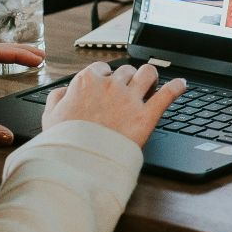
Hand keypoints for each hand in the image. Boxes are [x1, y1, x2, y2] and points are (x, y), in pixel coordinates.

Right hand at [41, 61, 185, 147]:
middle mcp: (110, 85)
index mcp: (87, 82)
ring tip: (152, 83)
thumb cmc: (64, 142)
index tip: (108, 85)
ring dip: (151, 76)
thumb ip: (57, 98)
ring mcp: (130, 99)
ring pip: (148, 73)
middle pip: (126, 71)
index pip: (102, 69)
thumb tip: (64, 91)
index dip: (106, 77)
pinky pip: (168, 94)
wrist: (78, 162)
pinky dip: (177, 87)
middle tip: (130, 90)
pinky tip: (182, 85)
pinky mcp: (146, 116)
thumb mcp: (50, 116)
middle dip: (128, 79)